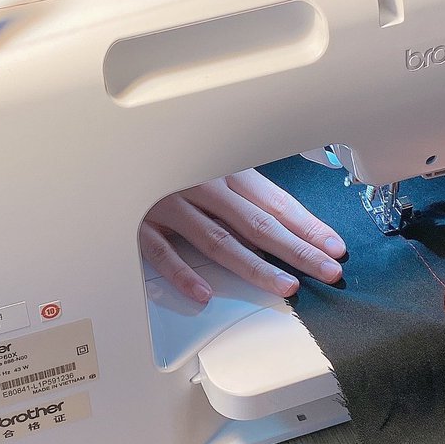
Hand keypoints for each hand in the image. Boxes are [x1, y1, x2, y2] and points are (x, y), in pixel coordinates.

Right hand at [140, 170, 346, 303]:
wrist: (111, 150)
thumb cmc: (164, 156)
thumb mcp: (206, 160)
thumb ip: (238, 187)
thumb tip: (280, 218)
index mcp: (222, 168)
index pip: (274, 202)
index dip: (307, 225)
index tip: (333, 246)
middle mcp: (201, 185)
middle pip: (257, 223)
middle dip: (297, 249)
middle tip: (328, 270)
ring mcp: (170, 205)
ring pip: (218, 239)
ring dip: (254, 265)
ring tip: (285, 285)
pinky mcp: (141, 224)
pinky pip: (163, 251)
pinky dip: (183, 273)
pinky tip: (204, 292)